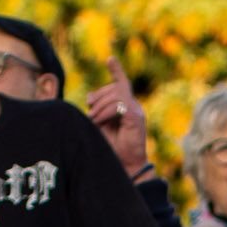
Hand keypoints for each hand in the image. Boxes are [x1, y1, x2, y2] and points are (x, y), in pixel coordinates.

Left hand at [88, 55, 150, 177]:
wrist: (124, 167)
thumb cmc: (111, 147)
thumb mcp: (100, 124)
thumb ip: (97, 109)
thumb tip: (89, 97)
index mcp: (125, 106)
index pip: (121, 83)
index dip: (117, 70)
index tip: (110, 59)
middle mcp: (133, 106)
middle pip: (114, 87)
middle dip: (98, 97)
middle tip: (90, 114)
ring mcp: (137, 111)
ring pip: (116, 93)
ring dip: (100, 105)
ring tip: (94, 119)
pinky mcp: (137, 118)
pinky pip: (120, 104)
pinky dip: (106, 111)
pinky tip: (100, 120)